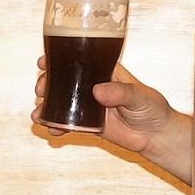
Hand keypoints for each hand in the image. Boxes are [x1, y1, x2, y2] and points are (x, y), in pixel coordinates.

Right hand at [33, 58, 193, 181]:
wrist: (156, 136)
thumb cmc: (153, 108)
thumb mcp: (139, 96)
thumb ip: (120, 92)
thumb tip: (99, 91)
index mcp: (105, 71)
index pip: (79, 59)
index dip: (59, 57)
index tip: (44, 60)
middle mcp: (93, 85)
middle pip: (64, 79)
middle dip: (47, 82)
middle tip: (41, 88)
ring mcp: (88, 104)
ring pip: (62, 100)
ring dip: (47, 104)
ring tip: (39, 112)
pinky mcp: (88, 123)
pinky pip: (68, 123)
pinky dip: (57, 125)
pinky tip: (50, 129)